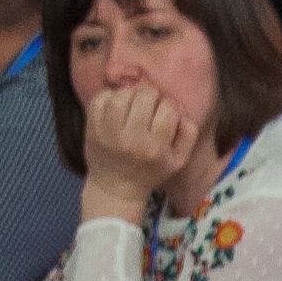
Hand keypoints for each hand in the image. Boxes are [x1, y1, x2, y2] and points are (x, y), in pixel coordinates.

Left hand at [82, 82, 201, 218]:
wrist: (115, 188)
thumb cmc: (150, 171)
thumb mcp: (178, 161)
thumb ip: (188, 135)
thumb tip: (181, 108)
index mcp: (155, 148)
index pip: (168, 109)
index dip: (169, 106)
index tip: (165, 114)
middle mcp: (132, 140)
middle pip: (144, 96)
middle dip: (151, 94)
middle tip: (149, 103)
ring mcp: (109, 133)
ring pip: (121, 95)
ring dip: (130, 93)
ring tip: (132, 102)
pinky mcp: (92, 128)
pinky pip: (100, 98)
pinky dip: (109, 96)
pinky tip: (116, 105)